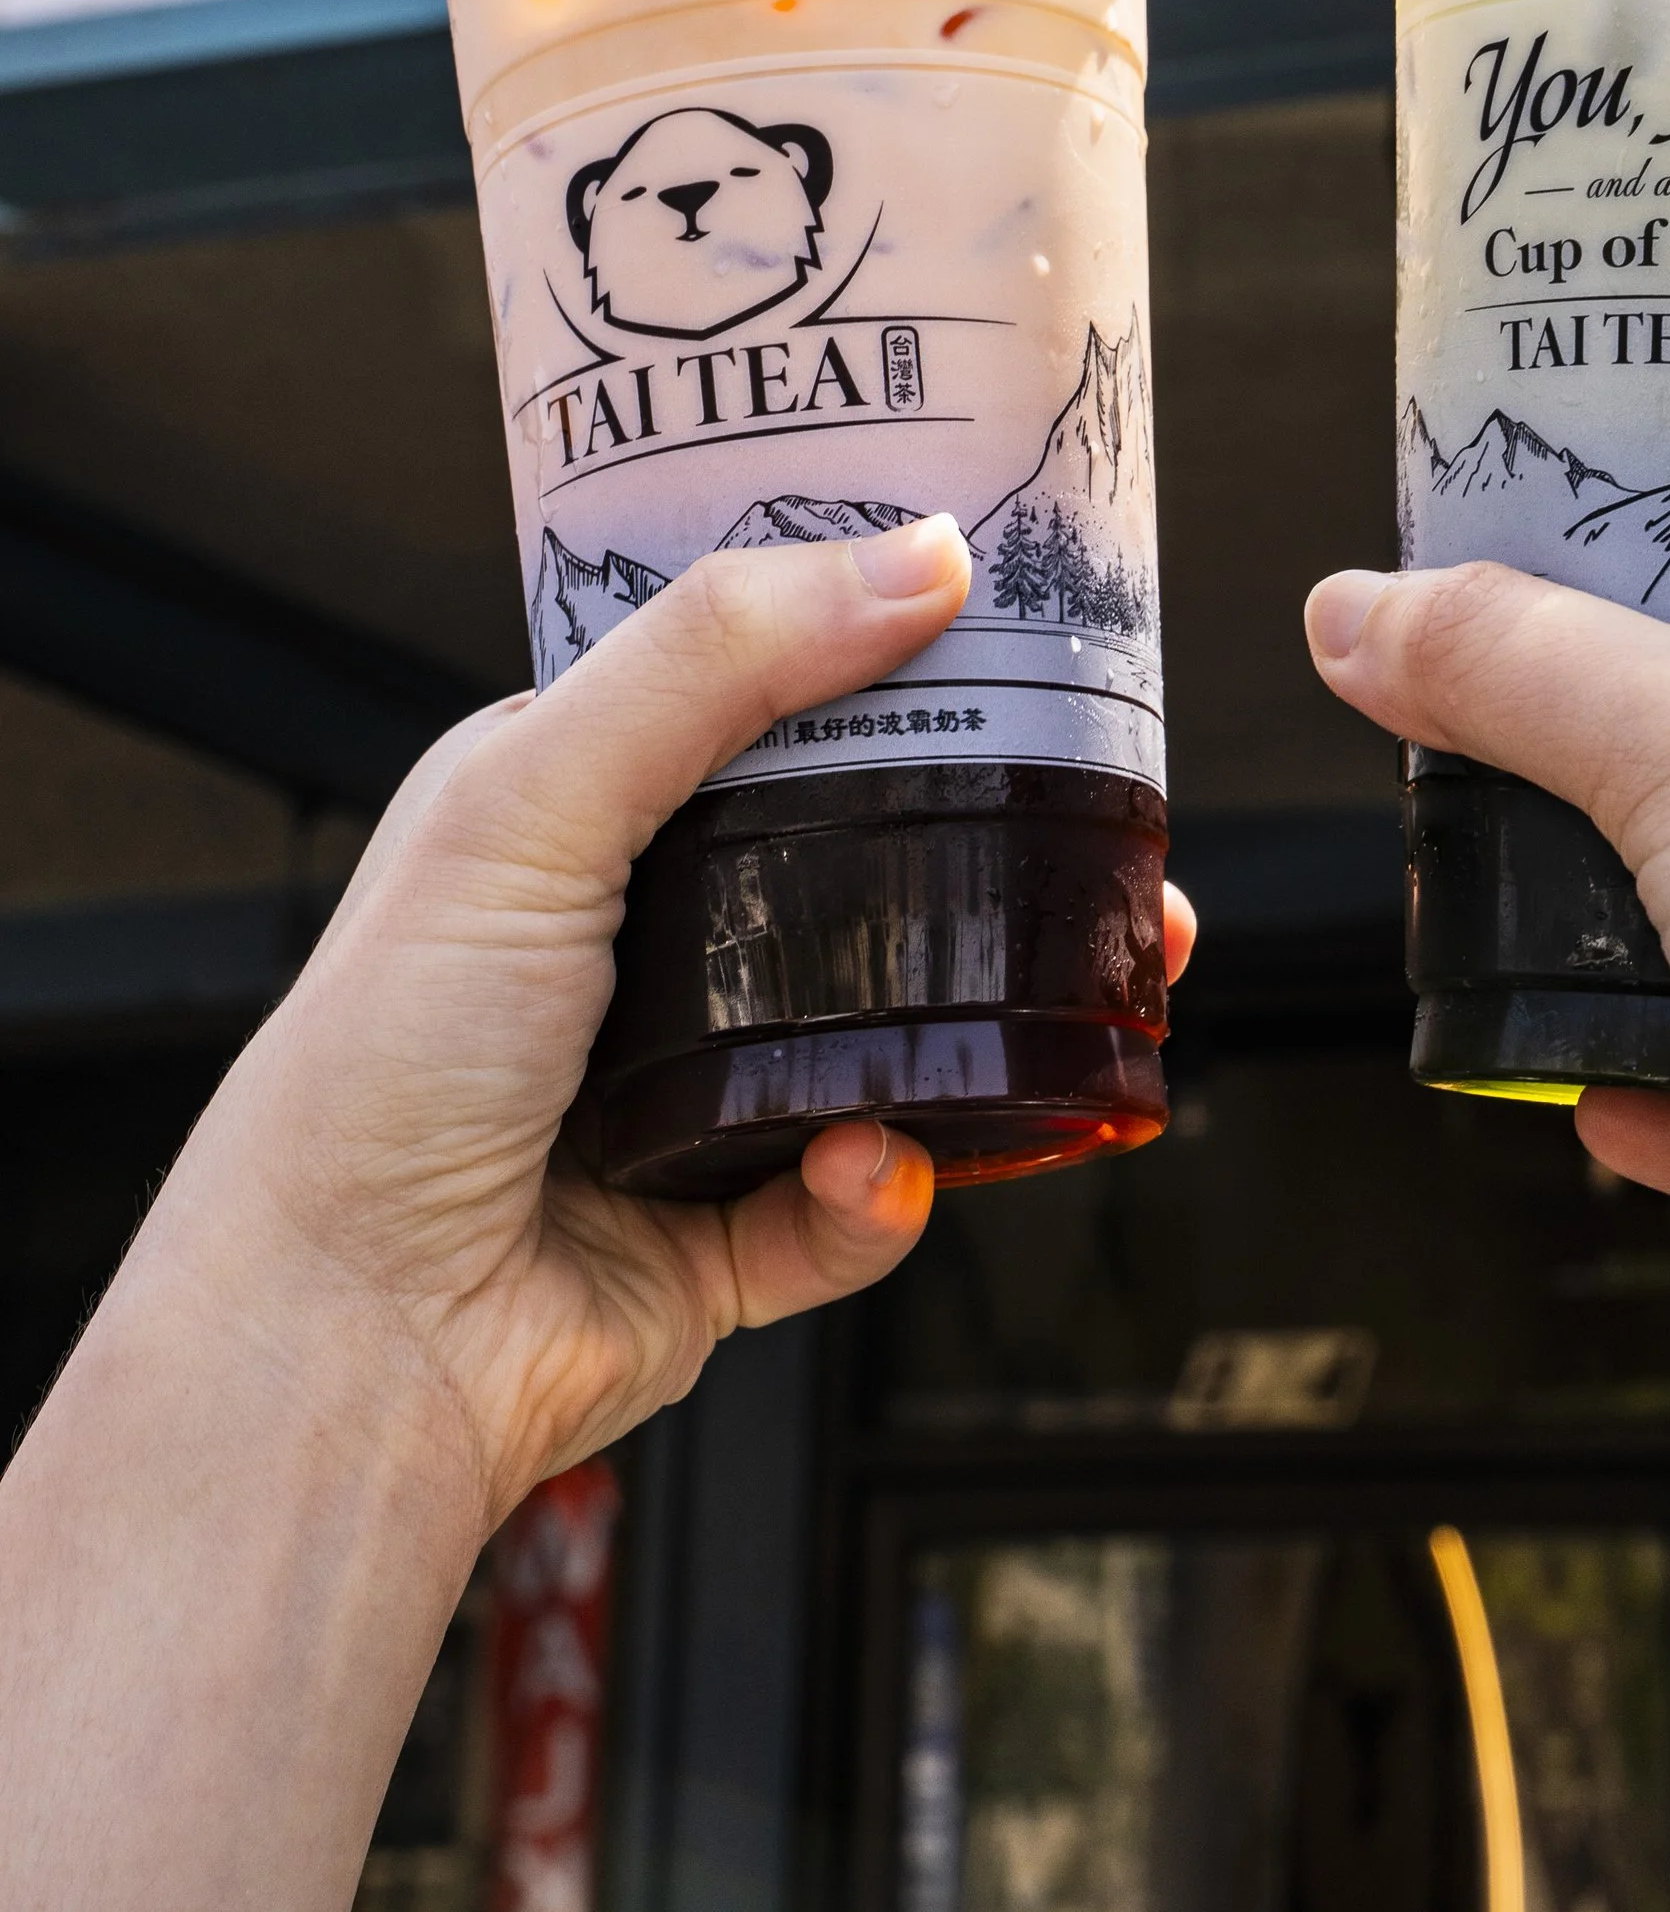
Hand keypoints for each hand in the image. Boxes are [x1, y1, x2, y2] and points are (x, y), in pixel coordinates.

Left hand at [0, 512, 1197, 1911]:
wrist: (340, 1349)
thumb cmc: (373, 1072)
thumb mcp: (528, 800)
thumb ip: (715, 663)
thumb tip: (907, 561)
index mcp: (564, 811)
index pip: (744, 689)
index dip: (862, 645)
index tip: (990, 614)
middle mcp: (627, 944)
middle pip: (848, 857)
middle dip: (976, 840)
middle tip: (1087, 813)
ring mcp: (680, 1092)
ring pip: (883, 1029)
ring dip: (975, 1018)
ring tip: (1065, 989)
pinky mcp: (715, 1238)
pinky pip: (853, 1200)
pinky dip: (878, 1190)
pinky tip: (865, 1167)